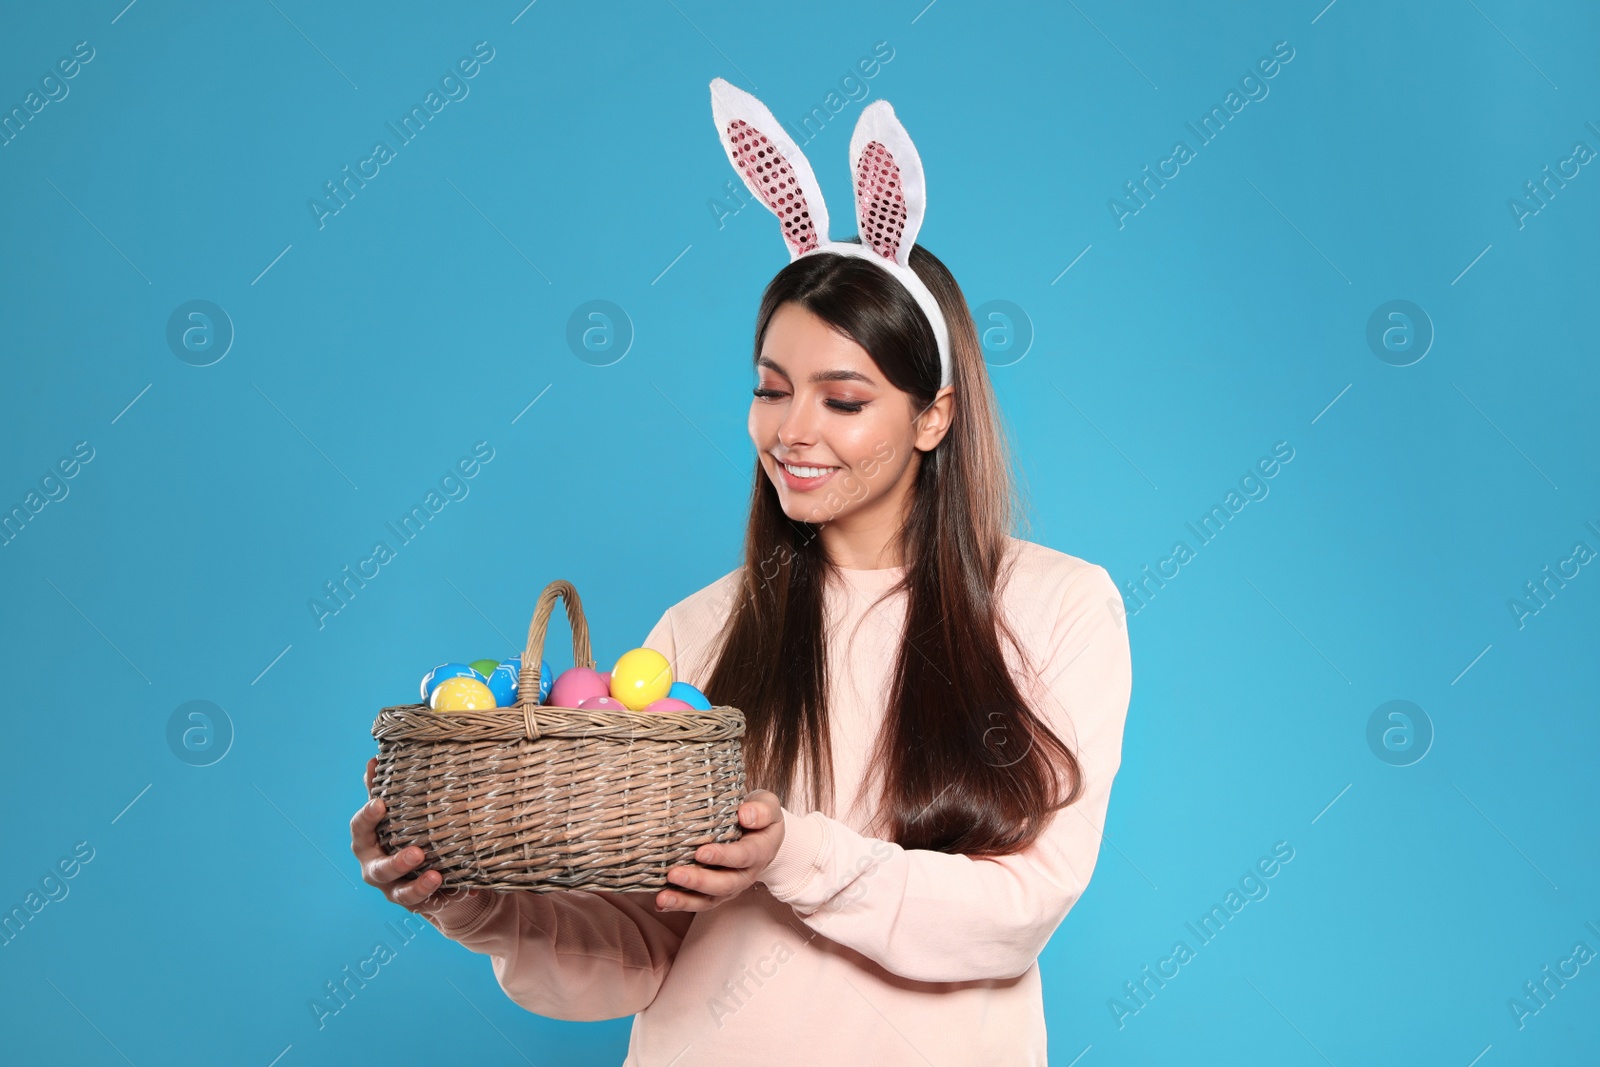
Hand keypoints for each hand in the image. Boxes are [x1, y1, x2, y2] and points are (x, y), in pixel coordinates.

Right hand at [351, 756, 483, 915]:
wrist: (436, 872)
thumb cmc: (413, 834)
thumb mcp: (401, 813)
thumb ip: (387, 790)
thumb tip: (374, 759)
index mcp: (369, 841)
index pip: (360, 828)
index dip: (367, 816)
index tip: (380, 803)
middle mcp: (376, 866)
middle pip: (376, 867)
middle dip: (394, 860)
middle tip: (415, 852)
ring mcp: (392, 888)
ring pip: (397, 889)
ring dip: (414, 881)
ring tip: (432, 870)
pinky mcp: (412, 902)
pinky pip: (419, 901)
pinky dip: (431, 891)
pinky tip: (448, 882)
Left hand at [656, 790, 783, 912]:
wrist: (762, 835)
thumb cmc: (760, 816)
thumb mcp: (768, 806)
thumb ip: (761, 810)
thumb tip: (745, 815)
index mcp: (760, 851)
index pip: (743, 856)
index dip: (722, 856)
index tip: (700, 852)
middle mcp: (747, 874)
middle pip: (724, 884)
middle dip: (699, 882)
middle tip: (674, 875)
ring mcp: (731, 886)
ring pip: (710, 899)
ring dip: (685, 901)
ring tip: (663, 898)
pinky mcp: (716, 892)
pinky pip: (699, 902)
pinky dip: (680, 904)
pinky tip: (661, 903)